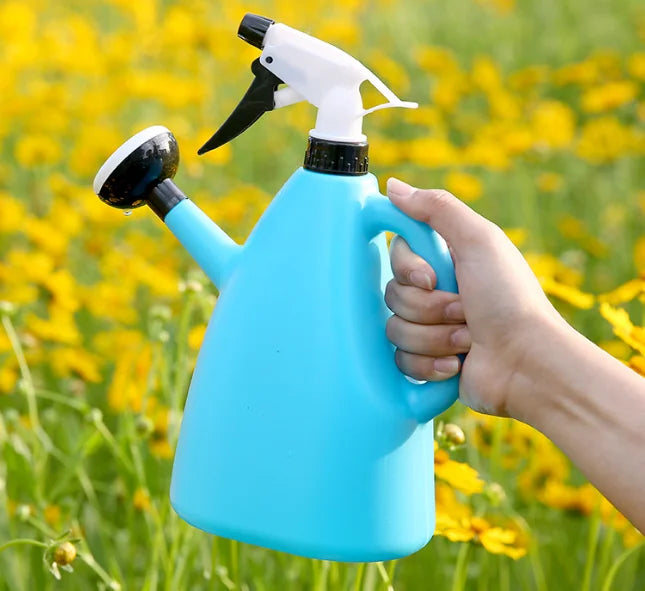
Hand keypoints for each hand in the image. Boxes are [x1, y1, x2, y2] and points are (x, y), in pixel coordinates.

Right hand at [385, 178, 566, 418]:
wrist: (526, 363)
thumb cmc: (509, 299)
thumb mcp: (479, 240)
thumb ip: (436, 208)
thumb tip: (393, 186)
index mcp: (446, 261)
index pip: (397, 256)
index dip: (408, 269)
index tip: (432, 278)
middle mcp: (437, 293)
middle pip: (394, 295)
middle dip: (429, 308)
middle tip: (465, 310)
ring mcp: (432, 329)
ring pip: (395, 330)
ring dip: (434, 337)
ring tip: (467, 339)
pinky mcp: (429, 363)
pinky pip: (401, 361)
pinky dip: (430, 365)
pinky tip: (457, 364)